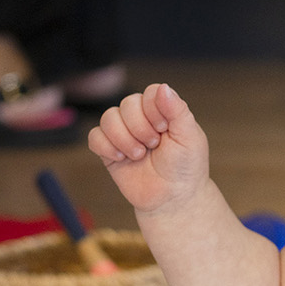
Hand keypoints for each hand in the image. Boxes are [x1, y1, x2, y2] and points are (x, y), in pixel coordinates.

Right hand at [88, 83, 210, 213]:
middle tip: (153, 145)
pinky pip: (95, 137)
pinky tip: (121, 158)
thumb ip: (177, 110)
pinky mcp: (109, 150)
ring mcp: (124, 133)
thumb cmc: (185, 167)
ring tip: (139, 155)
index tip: (164, 129)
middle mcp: (142, 118)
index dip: (154, 109)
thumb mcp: (189, 137)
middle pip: (128, 103)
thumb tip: (164, 87)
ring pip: (108, 117)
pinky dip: (106, 146)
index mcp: (164, 111)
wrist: (172, 198)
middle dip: (140, 127)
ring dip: (124, 138)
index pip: (150, 92)